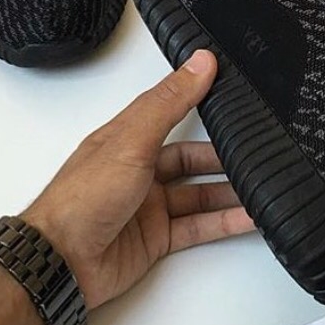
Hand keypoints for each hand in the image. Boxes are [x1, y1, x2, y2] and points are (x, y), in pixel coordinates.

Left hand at [22, 49, 254, 309]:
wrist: (61, 262)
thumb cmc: (85, 196)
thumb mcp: (132, 140)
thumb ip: (170, 103)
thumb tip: (200, 62)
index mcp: (128, 138)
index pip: (171, 111)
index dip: (200, 100)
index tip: (233, 93)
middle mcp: (140, 169)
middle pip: (191, 158)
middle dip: (223, 157)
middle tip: (258, 152)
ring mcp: (149, 205)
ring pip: (199, 194)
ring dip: (229, 191)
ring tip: (264, 185)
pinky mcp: (156, 238)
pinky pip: (199, 226)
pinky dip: (224, 222)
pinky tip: (250, 218)